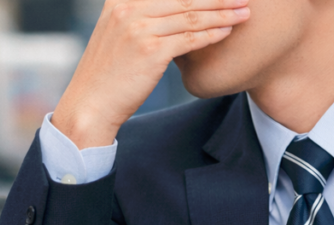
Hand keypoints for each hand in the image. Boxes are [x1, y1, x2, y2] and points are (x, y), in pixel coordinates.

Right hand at [52, 0, 250, 148]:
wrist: (90, 105)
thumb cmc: (106, 76)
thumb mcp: (114, 34)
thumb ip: (136, 16)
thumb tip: (169, 11)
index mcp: (120, 1)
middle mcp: (128, 9)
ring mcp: (139, 29)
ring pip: (191, 16)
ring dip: (222, 13)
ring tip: (244, 12)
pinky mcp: (150, 51)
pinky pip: (190, 38)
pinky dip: (212, 34)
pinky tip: (228, 31)